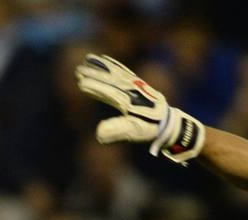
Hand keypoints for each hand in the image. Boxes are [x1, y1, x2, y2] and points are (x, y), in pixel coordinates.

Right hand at [74, 54, 204, 164]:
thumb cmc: (151, 129)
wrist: (170, 122)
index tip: (80, 83)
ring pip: (115, 72)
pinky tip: (105, 60)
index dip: (94, 87)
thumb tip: (99, 134)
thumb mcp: (134, 132)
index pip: (108, 92)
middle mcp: (132, 89)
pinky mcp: (138, 84)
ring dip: (101, 66)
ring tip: (88, 57)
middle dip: (94, 74)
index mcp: (129, 101)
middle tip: (78, 70)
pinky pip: (123, 70)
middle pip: (110, 79)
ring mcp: (135, 85)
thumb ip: (117, 130)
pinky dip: (113, 64)